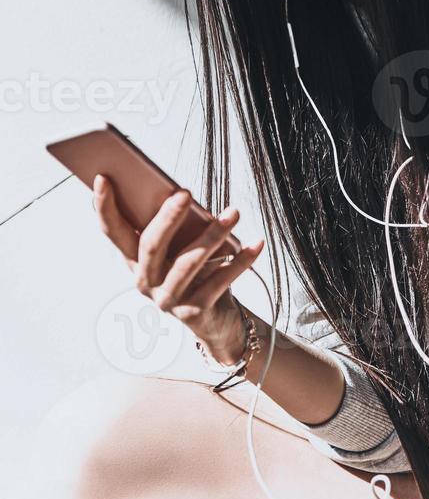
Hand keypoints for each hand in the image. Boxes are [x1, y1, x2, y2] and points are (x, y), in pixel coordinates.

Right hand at [92, 174, 264, 357]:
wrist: (216, 320)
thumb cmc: (197, 271)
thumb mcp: (182, 247)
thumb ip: (175, 225)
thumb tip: (181, 195)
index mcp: (135, 260)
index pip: (113, 232)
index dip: (104, 207)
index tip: (103, 177)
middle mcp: (145, 281)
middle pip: (150, 246)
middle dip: (167, 217)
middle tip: (185, 193)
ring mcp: (168, 300)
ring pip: (187, 263)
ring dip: (213, 236)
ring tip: (233, 213)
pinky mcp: (193, 313)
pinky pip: (219, 282)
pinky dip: (240, 261)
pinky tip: (255, 244)